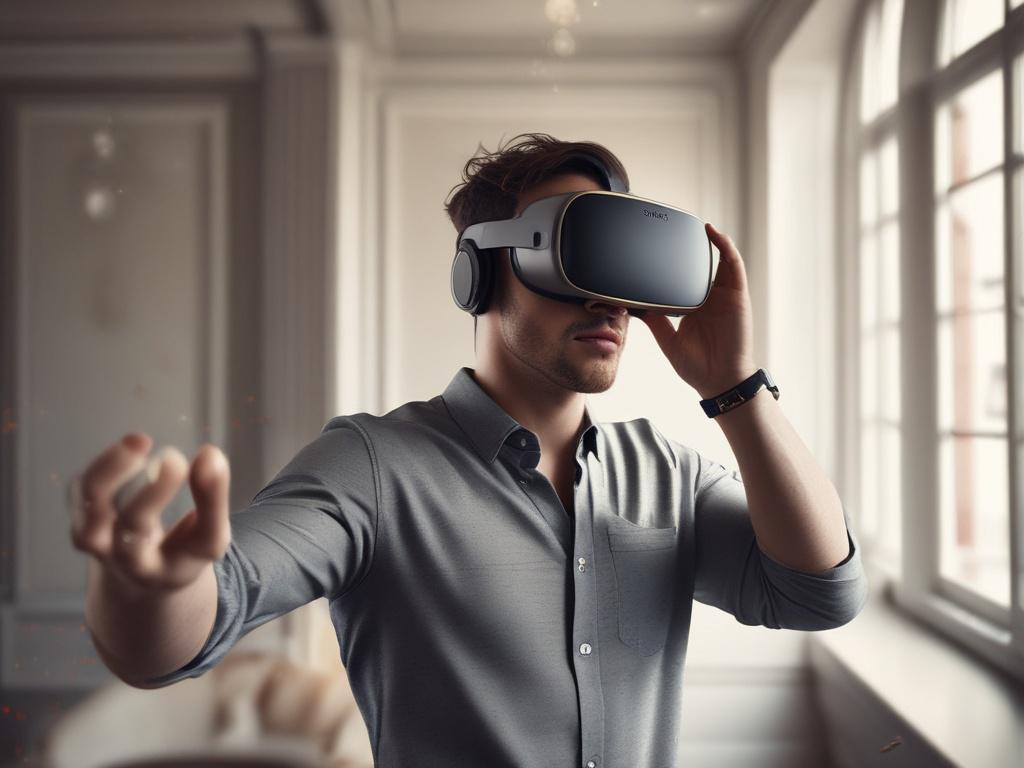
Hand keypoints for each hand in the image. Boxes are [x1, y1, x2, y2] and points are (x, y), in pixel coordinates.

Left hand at [69, 432, 230, 597]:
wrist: (133, 582)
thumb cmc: (180, 552)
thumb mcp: (207, 534)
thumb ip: (212, 497)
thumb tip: (210, 453)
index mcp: (175, 569)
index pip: (198, 540)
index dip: (208, 498)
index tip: (210, 458)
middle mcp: (131, 561)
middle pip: (135, 526)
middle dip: (154, 492)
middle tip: (174, 457)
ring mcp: (99, 543)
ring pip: (95, 506)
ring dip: (112, 472)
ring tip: (141, 442)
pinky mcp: (81, 521)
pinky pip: (82, 491)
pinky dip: (104, 466)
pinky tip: (133, 449)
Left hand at [639, 221, 756, 397]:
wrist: (719, 380)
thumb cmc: (698, 365)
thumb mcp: (667, 339)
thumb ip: (654, 320)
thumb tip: (635, 306)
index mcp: (696, 307)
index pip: (687, 277)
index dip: (679, 262)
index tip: (662, 247)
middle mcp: (712, 298)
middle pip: (704, 265)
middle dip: (693, 247)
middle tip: (676, 230)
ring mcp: (725, 296)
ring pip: (721, 260)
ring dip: (711, 241)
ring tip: (697, 225)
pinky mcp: (737, 296)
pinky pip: (734, 265)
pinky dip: (725, 247)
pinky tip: (713, 233)